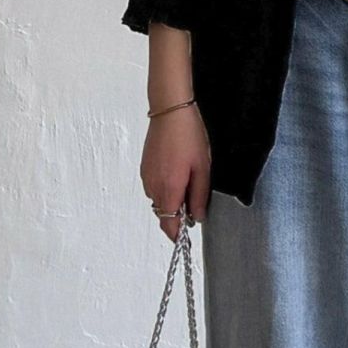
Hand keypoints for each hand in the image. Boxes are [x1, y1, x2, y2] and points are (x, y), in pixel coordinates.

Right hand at [141, 105, 211, 241]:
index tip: (188, 235)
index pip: (169, 225)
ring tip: (188, 182)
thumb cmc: (188, 136)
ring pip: (158, 201)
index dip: (178, 233)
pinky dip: (165, 189)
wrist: (170, 111)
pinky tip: (177, 173)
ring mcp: (146, 177)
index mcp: (169, 189)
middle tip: (195, 203)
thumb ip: (199, 197)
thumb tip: (197, 217)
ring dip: (171, 201)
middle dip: (177, 216)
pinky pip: (154, 188)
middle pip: (163, 215)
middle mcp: (153, 186)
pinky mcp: (144, 168)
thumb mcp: (203, 169)